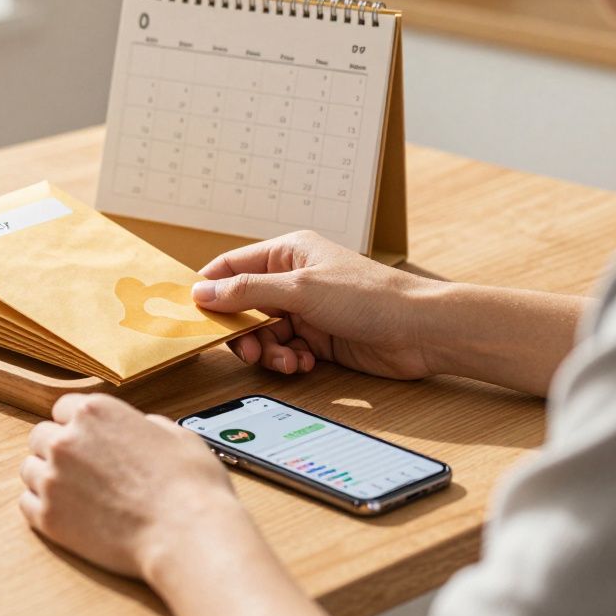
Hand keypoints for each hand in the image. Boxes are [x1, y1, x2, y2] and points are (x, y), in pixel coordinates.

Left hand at [20, 393, 241, 577]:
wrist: (185, 534)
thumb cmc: (188, 486)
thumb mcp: (176, 434)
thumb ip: (147, 424)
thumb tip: (143, 428)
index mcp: (95, 412)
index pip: (63, 408)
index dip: (76, 424)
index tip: (84, 438)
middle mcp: (66, 441)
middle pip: (40, 437)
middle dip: (57, 449)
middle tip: (80, 469)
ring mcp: (53, 480)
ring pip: (29, 470)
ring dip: (47, 477)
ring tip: (74, 493)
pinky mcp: (49, 517)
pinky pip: (26, 505)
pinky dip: (42, 507)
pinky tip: (66, 513)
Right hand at [193, 230, 438, 379]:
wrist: (420, 331)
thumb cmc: (369, 297)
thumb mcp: (300, 289)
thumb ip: (247, 292)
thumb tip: (202, 292)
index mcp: (287, 253)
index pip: (232, 267)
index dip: (211, 290)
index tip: (195, 316)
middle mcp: (292, 279)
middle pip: (243, 306)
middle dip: (242, 331)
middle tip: (249, 350)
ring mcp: (305, 310)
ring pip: (262, 334)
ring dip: (268, 351)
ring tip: (287, 360)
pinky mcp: (317, 338)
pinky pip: (284, 350)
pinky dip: (288, 360)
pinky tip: (304, 363)